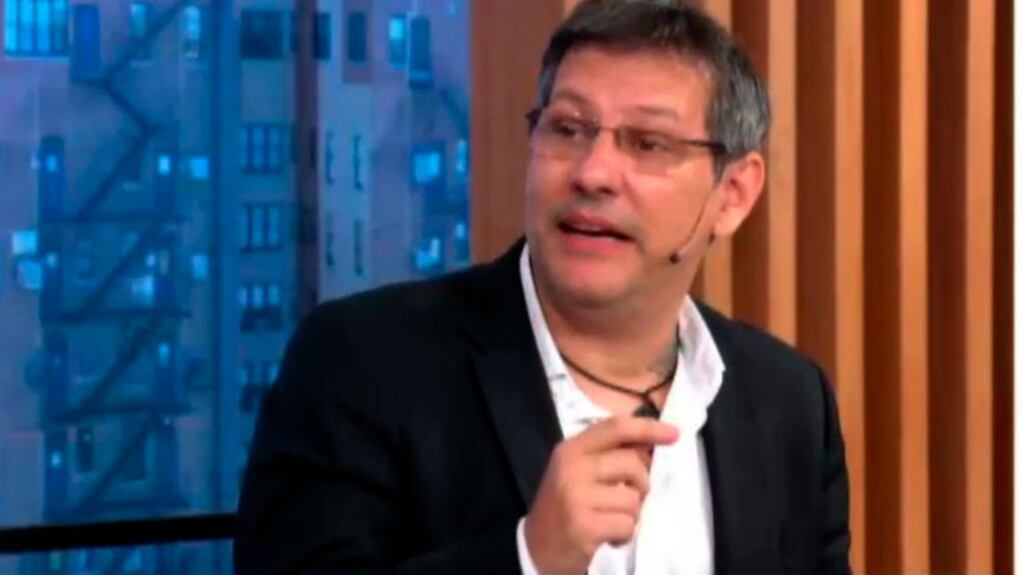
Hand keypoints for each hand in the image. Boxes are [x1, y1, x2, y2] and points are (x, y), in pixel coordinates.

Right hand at [523, 416, 678, 574]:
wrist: (535, 548)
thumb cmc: (563, 507)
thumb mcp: (577, 472)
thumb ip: (608, 455)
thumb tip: (649, 443)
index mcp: (570, 449)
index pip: (615, 428)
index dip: (648, 428)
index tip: (674, 433)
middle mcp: (571, 468)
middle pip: (632, 464)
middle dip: (640, 485)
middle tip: (623, 499)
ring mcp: (576, 497)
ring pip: (633, 498)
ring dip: (630, 515)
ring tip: (610, 520)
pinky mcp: (584, 525)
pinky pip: (627, 524)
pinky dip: (624, 534)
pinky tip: (608, 537)